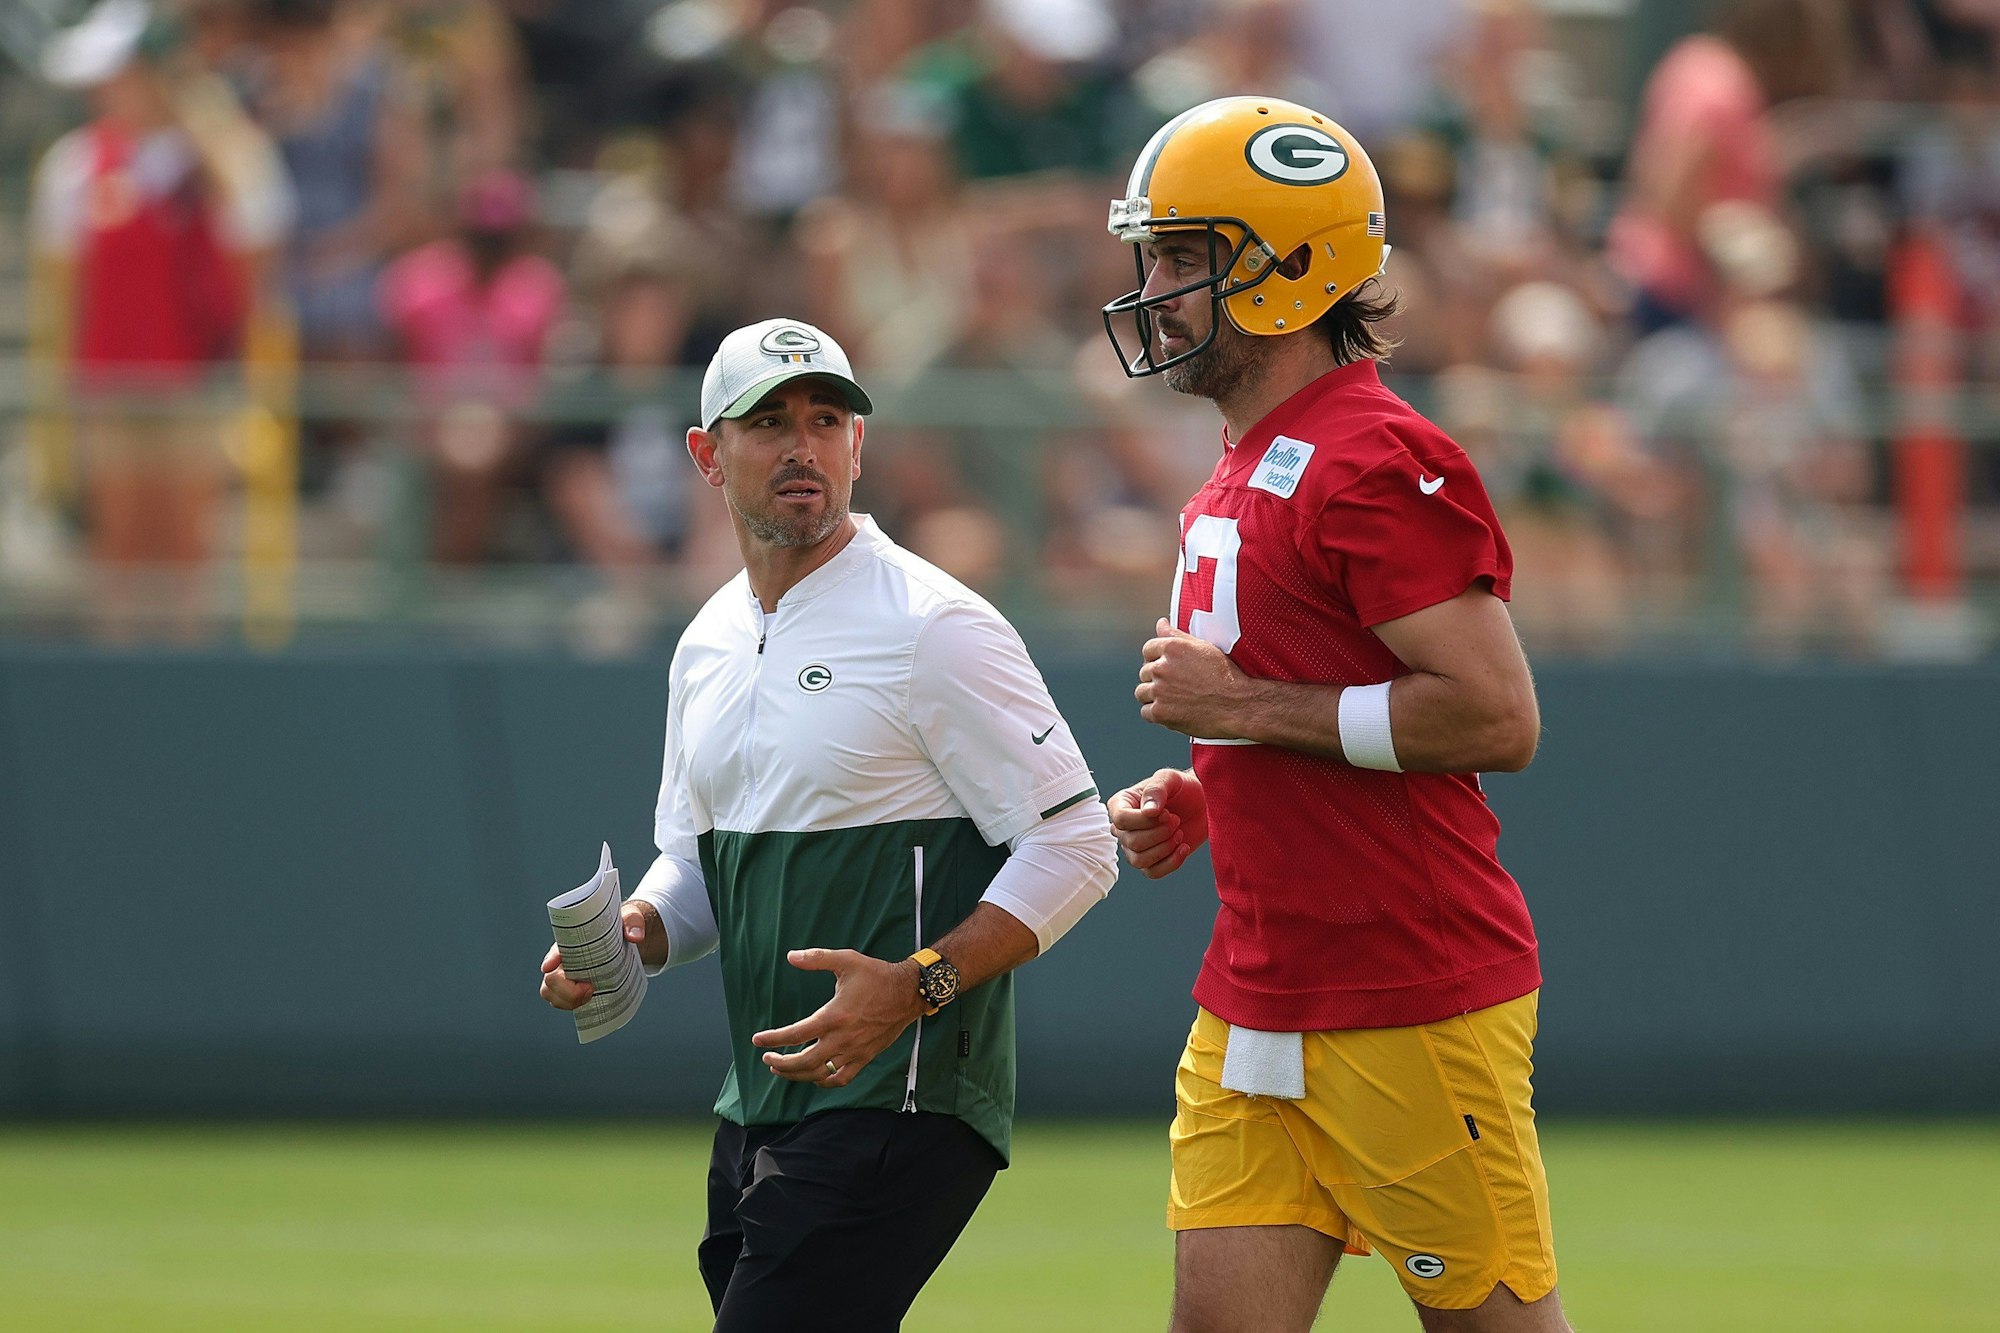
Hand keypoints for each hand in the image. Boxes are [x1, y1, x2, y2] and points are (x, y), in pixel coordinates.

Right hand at [539, 900, 662, 1010]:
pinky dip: (572, 1006)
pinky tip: (589, 1003)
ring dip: (567, 1001)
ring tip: (591, 997)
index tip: (551, 966)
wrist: (628, 942)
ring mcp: (567, 975)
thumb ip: (634, 922)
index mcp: (573, 940)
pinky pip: (562, 1001)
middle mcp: (564, 958)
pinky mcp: (574, 988)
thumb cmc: (622, 926)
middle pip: (550, 978)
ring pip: (551, 993)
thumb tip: (636, 936)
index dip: (550, 959)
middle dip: (566, 989)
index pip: (555, 949)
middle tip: (591, 989)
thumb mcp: (631, 918)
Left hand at [750, 950, 924, 1087]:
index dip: (773, 1039)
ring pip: (819, 1074)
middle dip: (781, 1063)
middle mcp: (842, 1038)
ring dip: (797, 1075)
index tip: (757, 1040)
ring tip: (782, 1069)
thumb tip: (791, 956)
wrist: (908, 992)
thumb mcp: (846, 960)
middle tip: (767, 1058)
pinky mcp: (865, 1057)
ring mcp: (854, 1051)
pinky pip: (841, 1078)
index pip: (795, 1034)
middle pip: (803, 1062)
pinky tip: (814, 1077)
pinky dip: (824, 1082)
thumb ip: (817, 959)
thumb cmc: (877, 975)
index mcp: (834, 1016)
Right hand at [1106, 767, 1207, 878]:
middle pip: (1132, 842)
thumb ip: (1156, 790)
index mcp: (1120, 804)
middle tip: (1176, 820)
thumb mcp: (1170, 779)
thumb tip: (1148, 812)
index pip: (1121, 820)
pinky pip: (1153, 872)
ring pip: (1139, 861)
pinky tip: (1183, 846)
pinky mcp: (1152, 862)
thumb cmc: (1183, 788)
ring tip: (1179, 832)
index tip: (1166, 812)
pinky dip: (1172, 862)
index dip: (1144, 820)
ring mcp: (1135, 847)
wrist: (1202, 804)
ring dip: (1165, 848)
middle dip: (1160, 833)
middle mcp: (1123, 828)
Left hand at [1137, 619, 1249, 738]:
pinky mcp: (1160, 712)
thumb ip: (1177, 635)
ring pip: (1142, 692)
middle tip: (1175, 686)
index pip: (1148, 650)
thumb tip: (1160, 623)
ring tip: (1172, 699)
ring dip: (1153, 696)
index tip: (1166, 667)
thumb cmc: (1225, 675)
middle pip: (1144, 672)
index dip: (1156, 659)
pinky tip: (1171, 711)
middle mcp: (1161, 667)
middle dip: (1156, 678)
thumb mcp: (1203, 647)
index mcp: (1171, 648)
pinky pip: (1146, 712)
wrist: (1237, 704)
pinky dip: (1156, 713)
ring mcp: (1159, 691)